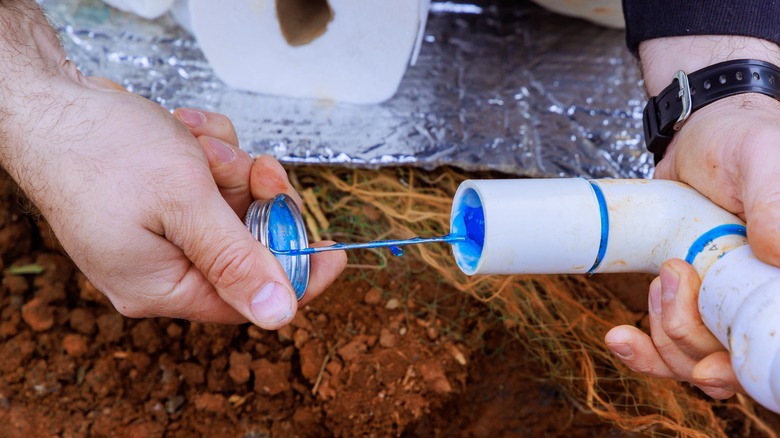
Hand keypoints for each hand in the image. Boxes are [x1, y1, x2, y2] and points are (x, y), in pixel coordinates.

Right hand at [0, 3, 344, 327]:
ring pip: (231, 210)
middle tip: (260, 168)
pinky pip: (209, 187)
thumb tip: (278, 314)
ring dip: (230, 170)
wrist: (50, 101)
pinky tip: (186, 134)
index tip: (334, 250)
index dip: (298, 273)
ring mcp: (158, 236)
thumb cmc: (103, 151)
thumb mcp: (185, 204)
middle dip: (257, 201)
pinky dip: (209, 156)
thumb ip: (235, 260)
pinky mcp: (158, 205)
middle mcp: (159, 269)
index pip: (249, 300)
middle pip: (245, 248)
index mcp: (161, 287)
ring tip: (199, 144)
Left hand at [606, 35, 779, 396]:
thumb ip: (774, 203)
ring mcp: (725, 307)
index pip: (770, 344)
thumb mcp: (764, 160)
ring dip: (662, 334)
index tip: (705, 370)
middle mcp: (762, 302)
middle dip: (687, 336)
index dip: (742, 369)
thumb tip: (776, 253)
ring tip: (656, 279)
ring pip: (693, 361)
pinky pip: (667, 347)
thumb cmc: (743, 140)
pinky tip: (620, 337)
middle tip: (671, 274)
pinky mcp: (690, 303)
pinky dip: (640, 351)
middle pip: (727, 364)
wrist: (700, 135)